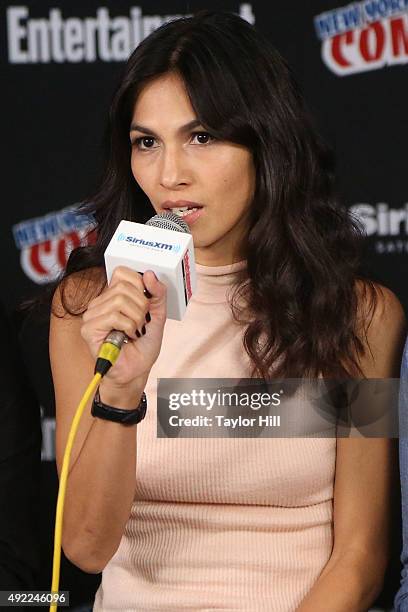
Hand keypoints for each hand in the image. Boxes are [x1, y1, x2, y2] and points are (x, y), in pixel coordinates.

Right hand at [81, 266, 166, 386]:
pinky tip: (127, 337)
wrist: (136, 371)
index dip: (139, 285)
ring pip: (120, 301)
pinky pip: (114, 316)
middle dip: (141, 306)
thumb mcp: (158, 315)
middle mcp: (100, 303)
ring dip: (136, 319)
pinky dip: (128, 327)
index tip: (146, 304)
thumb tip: (149, 274)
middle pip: (123, 287)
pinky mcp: (89, 329)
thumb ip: (157, 293)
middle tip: (142, 323)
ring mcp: (92, 316)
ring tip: (135, 332)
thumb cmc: (142, 346)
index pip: (122, 272)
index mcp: (113, 296)